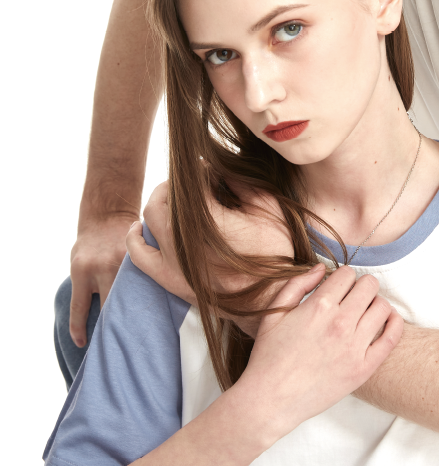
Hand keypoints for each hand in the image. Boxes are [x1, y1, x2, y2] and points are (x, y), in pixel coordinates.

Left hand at [69, 215, 133, 346]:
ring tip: (139, 330)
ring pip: (128, 296)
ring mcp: (122, 262)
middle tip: (117, 344)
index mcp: (81, 271)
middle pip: (108, 306)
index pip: (79, 308)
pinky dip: (145, 294)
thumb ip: (85, 286)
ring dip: (132, 312)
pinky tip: (153, 306)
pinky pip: (142, 282)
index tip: (82, 345)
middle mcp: (102, 267)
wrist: (107, 214)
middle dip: (111, 326)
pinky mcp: (139, 257)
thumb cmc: (90, 245)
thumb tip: (99, 318)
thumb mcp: (79, 264)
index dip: (79, 329)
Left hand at [130, 181, 295, 320]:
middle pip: (166, 197)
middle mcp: (188, 242)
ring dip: (158, 201)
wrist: (271, 299)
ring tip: (170, 197)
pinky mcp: (170, 280)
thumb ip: (240, 182)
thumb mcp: (268, 207)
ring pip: (150, 219)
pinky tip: (139, 227)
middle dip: (177, 183)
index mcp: (214, 222)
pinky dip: (135, 238)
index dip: (199, 170)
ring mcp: (175, 263)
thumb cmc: (276, 251)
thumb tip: (215, 166)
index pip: (193, 182)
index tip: (207, 167)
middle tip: (190, 180)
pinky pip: (139, 255)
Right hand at [243, 264, 403, 439]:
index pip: (347, 274)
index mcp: (318, 306)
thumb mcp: (274, 313)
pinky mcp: (363, 368)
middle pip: (369, 286)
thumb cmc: (268, 357)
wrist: (270, 400)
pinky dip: (394, 323)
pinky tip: (386, 320)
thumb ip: (297, 284)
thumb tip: (320, 268)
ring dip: (375, 304)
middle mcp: (340, 323)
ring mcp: (354, 347)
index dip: (342, 277)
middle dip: (360, 287)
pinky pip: (392, 337)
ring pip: (382, 307)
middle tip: (351, 298)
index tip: (337, 288)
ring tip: (364, 312)